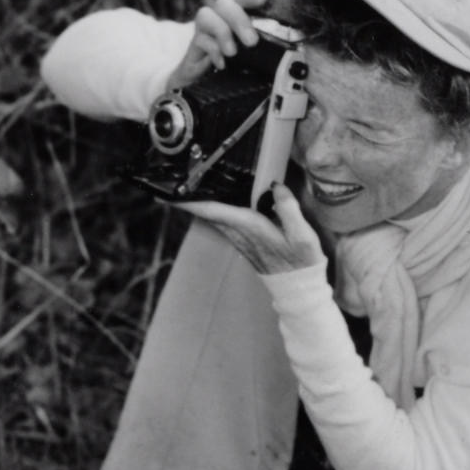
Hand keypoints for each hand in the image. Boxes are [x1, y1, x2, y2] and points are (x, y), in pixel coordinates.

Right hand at [165, 0, 269, 88]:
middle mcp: (218, 19)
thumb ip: (260, 50)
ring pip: (205, 15)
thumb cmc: (232, 68)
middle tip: (251, 42)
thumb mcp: (250, 57)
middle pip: (223, 3)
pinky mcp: (194, 47)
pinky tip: (222, 64)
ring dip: (222, 32)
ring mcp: (203, 31)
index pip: (241, 0)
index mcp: (235, 18)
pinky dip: (212, 50)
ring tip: (232, 53)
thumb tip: (281, 55)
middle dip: (238, 19)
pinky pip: (199, 40)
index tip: (264, 0)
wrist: (203, 85)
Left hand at [177, 182, 325, 274]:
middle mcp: (238, 233)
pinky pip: (222, 221)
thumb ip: (288, 208)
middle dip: (188, 197)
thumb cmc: (301, 262)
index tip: (166, 193)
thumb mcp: (303, 235)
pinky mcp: (243, 241)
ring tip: (189, 187)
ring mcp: (239, 239)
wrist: (299, 287)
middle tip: (169, 182)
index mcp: (249, 226)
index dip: (188, 201)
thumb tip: (276, 186)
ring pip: (212, 217)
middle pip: (206, 212)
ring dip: (199, 203)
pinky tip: (216, 201)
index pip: (211, 210)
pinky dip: (213, 209)